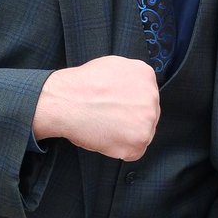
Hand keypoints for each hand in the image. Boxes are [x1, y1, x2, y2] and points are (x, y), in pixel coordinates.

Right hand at [33, 56, 160, 159]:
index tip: (116, 107)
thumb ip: (130, 77)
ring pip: (143, 133)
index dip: (129, 104)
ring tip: (105, 126)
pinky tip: (105, 137)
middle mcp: (152, 97)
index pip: (146, 94)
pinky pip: (133, 151)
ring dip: (126, 134)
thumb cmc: (81, 86)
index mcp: (146, 75)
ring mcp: (147, 120)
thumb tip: (133, 89)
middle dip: (131, 119)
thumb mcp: (112, 66)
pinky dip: (119, 149)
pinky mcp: (139, 141)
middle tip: (109, 118)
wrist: (65, 102)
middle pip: (147, 114)